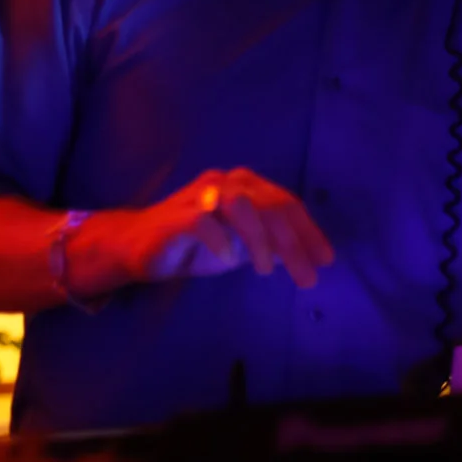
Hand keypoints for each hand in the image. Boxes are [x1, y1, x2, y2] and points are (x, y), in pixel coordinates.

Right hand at [73, 168, 335, 294]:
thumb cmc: (194, 245)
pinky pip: (203, 221)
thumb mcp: (242, 245)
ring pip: (241, 205)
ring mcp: (199, 196)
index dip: (309, 232)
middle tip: (307, 277)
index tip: (325, 261)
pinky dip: (221, 241)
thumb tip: (311, 256)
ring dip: (260, 239)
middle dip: (294, 242)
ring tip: (265, 270)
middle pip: (270, 204)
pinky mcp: (176, 217)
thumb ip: (271, 244)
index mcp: (245, 185)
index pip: (286, 203)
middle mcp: (225, 183)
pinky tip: (228, 262)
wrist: (136, 246)